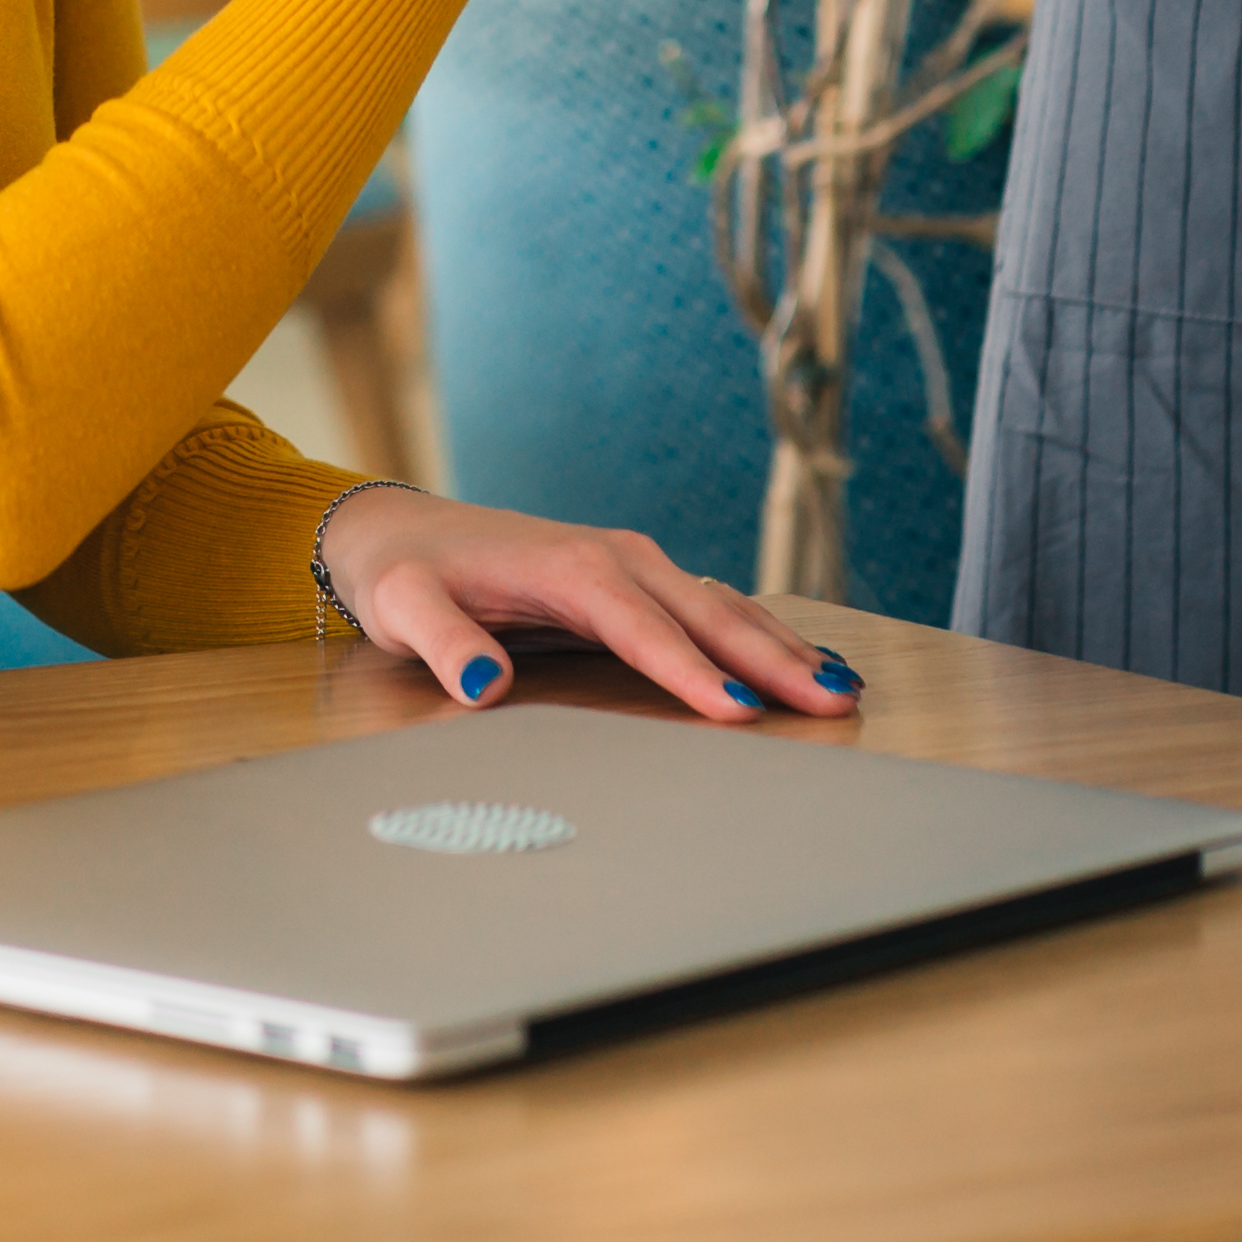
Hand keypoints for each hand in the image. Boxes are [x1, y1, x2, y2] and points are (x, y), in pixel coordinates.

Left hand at [318, 486, 863, 724]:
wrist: (401, 531)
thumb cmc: (405, 573)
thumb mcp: (406, 607)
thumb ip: (445, 645)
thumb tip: (484, 686)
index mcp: (571, 569)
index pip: (644, 629)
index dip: (692, 671)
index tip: (739, 711)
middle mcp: (616, 559)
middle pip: (707, 614)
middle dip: (771, 658)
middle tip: (832, 702)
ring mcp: (632, 565)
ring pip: (722, 607)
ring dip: (780, 646)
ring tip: (840, 687)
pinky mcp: (636, 580)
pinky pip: (710, 608)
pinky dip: (760, 632)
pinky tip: (800, 660)